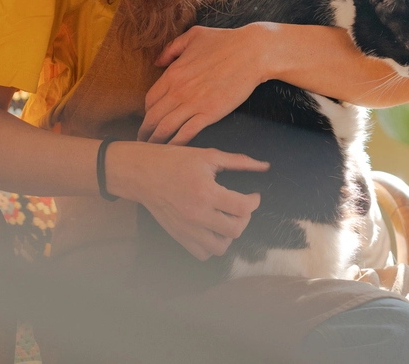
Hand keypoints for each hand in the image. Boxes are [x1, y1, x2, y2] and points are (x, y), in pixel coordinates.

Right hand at [110, 140, 268, 260]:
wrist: (142, 173)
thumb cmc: (175, 160)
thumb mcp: (208, 155)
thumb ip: (239, 162)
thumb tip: (265, 166)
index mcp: (206, 193)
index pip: (243, 208)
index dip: (255, 201)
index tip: (254, 194)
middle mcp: (197, 215)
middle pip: (236, 230)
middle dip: (245, 217)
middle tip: (241, 205)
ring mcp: (187, 229)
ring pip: (220, 247)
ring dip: (229, 234)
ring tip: (227, 218)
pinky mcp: (178, 236)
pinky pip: (202, 254)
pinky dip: (212, 245)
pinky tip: (213, 228)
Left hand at [139, 23, 275, 144]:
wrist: (252, 52)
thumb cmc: (226, 41)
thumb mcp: (194, 35)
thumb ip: (171, 48)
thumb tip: (157, 61)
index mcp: (173, 72)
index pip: (150, 99)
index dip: (147, 112)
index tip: (149, 119)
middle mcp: (178, 90)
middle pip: (153, 117)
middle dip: (146, 131)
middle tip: (143, 141)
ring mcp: (193, 103)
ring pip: (165, 128)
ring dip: (157, 140)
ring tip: (154, 149)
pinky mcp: (210, 113)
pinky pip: (186, 133)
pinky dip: (177, 143)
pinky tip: (174, 149)